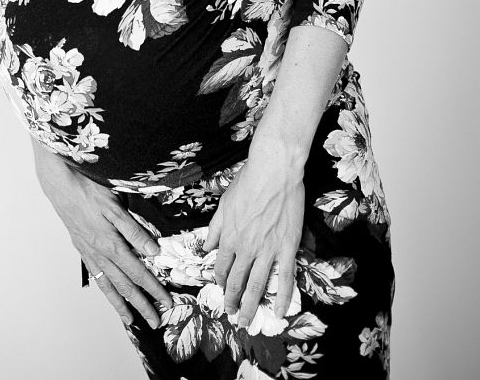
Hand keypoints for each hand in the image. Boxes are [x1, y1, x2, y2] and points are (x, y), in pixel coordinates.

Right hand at [30, 137, 172, 328]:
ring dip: (122, 304)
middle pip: (125, 285)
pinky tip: (110, 296)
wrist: (62, 187)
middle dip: (142, 305)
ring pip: (109, 285)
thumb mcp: (115, 206)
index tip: (166, 301)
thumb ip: (133, 230)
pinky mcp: (83, 250)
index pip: (138, 272)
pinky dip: (105, 290)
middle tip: (155, 321)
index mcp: (111, 244)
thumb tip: (152, 250)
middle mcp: (100, 254)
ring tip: (132, 320)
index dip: (153, 288)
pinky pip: (97, 276)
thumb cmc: (89, 190)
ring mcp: (90, 254)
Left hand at [202, 134, 304, 328]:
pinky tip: (280, 311)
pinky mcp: (287, 248)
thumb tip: (208, 246)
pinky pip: (285, 278)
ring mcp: (267, 250)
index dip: (221, 280)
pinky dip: (282, 297)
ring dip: (251, 307)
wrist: (274, 172)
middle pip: (237, 282)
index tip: (222, 289)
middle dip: (232, 301)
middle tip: (231, 315)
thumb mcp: (224, 203)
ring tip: (246, 322)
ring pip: (257, 286)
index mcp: (229, 237)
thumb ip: (215, 228)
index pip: (222, 267)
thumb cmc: (248, 182)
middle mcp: (246, 248)